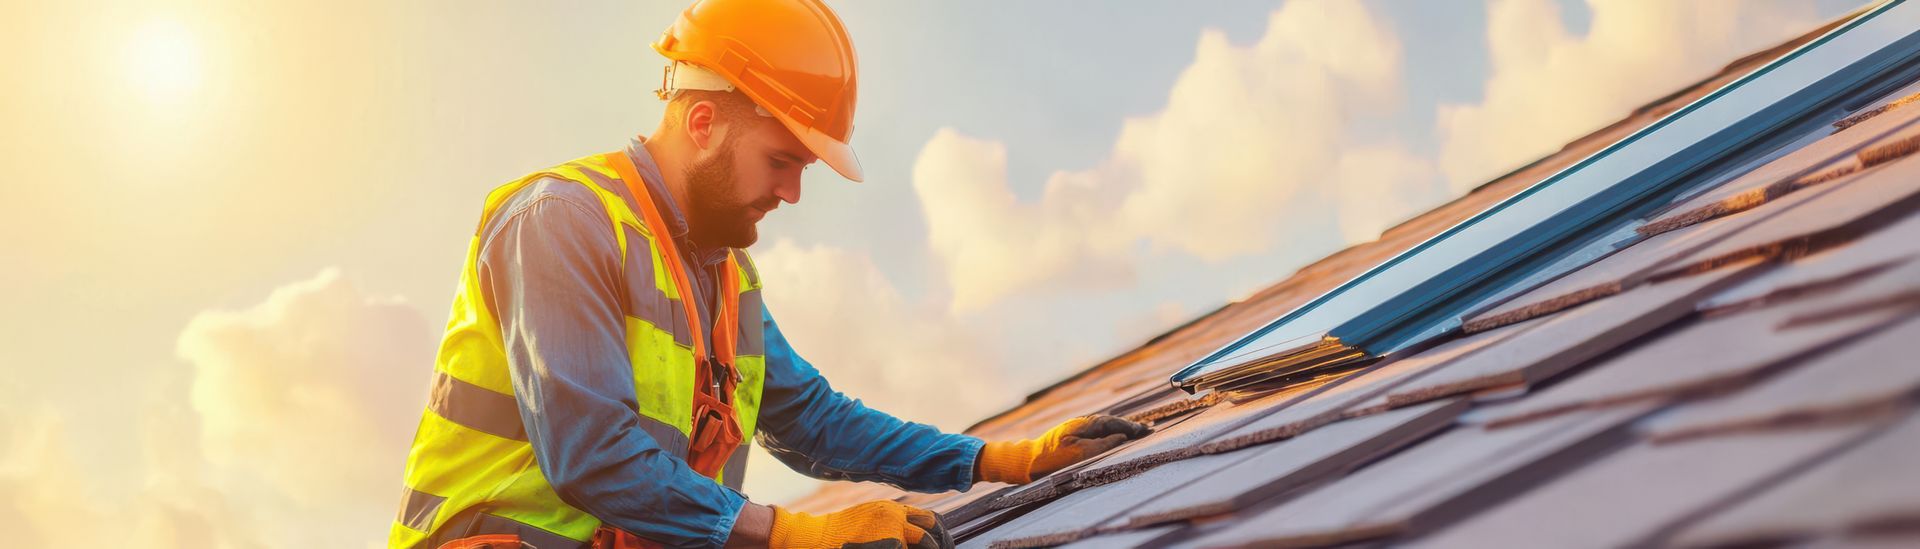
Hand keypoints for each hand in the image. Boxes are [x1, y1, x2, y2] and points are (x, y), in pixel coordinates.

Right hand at [768, 500, 952, 548]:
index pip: (927, 517)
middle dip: (943, 541)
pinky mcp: (890, 544)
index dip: (938, 530)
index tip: (942, 541)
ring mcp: (893, 530)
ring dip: (933, 548)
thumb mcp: (867, 518)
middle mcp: (896, 516)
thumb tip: (906, 538)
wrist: (817, 536)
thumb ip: (889, 523)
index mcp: (892, 510)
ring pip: (927, 542)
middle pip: (933, 526)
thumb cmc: (838, 533)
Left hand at [975, 414, 1151, 483]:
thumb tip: (1121, 437)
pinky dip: (1111, 435)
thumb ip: (1102, 445)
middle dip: (1129, 427)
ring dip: (1121, 430)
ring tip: (1138, 434)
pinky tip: (1117, 439)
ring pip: (1104, 427)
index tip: (1145, 431)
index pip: (1112, 422)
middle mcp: (1082, 424)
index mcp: (1084, 425)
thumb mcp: (1079, 454)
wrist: (1027, 461)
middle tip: (1148, 431)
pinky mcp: (1074, 438)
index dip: (1130, 426)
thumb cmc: (1051, 459)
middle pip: (1110, 422)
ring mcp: (1077, 430)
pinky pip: (1098, 433)